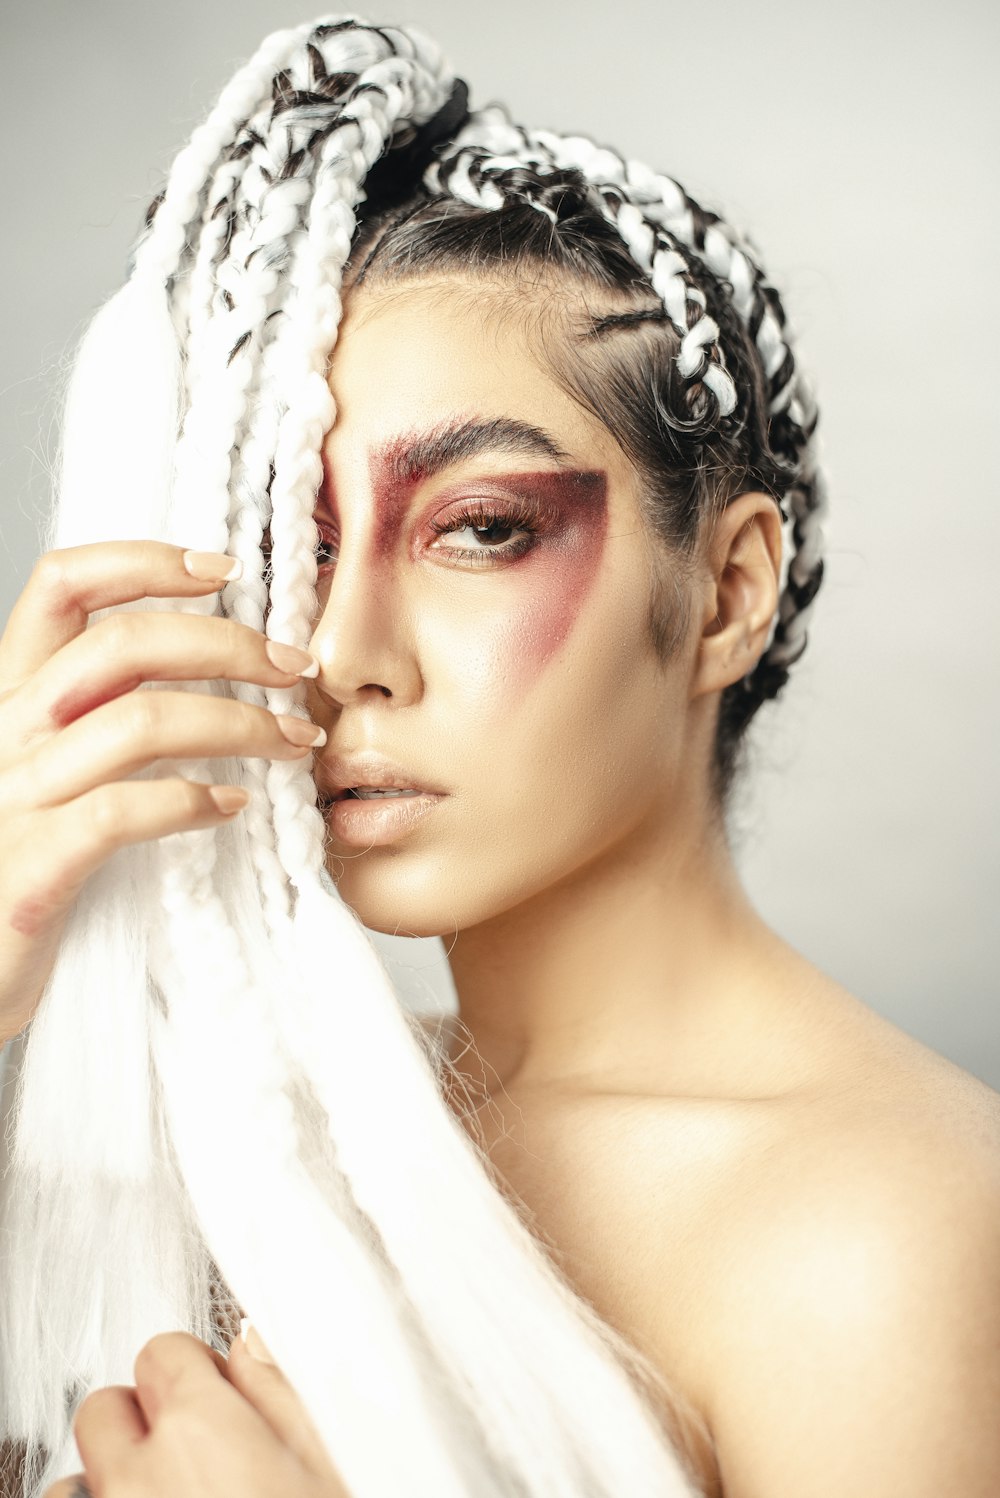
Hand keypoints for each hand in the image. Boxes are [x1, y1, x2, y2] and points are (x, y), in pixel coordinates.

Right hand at [0, 540, 322, 1044]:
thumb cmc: (18, 869)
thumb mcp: (48, 774)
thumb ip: (101, 720)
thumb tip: (204, 673)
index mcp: (12, 698)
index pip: (62, 585)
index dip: (143, 560)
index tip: (223, 568)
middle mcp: (7, 733)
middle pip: (124, 644)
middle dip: (229, 643)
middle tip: (295, 668)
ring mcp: (15, 799)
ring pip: (140, 721)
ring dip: (239, 723)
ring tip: (294, 743)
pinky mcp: (31, 869)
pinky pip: (122, 812)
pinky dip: (191, 800)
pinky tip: (232, 807)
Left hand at [42, 1329, 350, 1497]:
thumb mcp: (330, 1465)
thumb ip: (283, 1392)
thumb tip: (251, 1342)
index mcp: (201, 1430)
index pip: (164, 1351)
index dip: (195, 1371)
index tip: (218, 1396)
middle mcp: (138, 1476)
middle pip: (105, 1407)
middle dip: (144, 1418)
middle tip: (195, 1451)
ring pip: (79, 1477)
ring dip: (114, 1481)